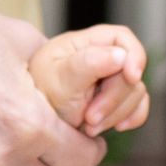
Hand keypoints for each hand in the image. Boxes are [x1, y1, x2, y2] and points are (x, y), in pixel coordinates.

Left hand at [28, 24, 151, 135]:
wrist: (29, 123)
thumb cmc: (38, 96)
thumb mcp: (59, 79)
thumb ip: (87, 65)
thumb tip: (120, 55)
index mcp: (85, 44)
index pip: (122, 38)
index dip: (133, 55)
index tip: (131, 77)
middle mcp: (101, 58)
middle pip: (130, 70)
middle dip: (114, 97)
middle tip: (90, 118)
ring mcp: (109, 80)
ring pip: (135, 91)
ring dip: (116, 113)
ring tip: (89, 127)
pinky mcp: (114, 101)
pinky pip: (137, 106)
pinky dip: (132, 117)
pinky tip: (117, 128)